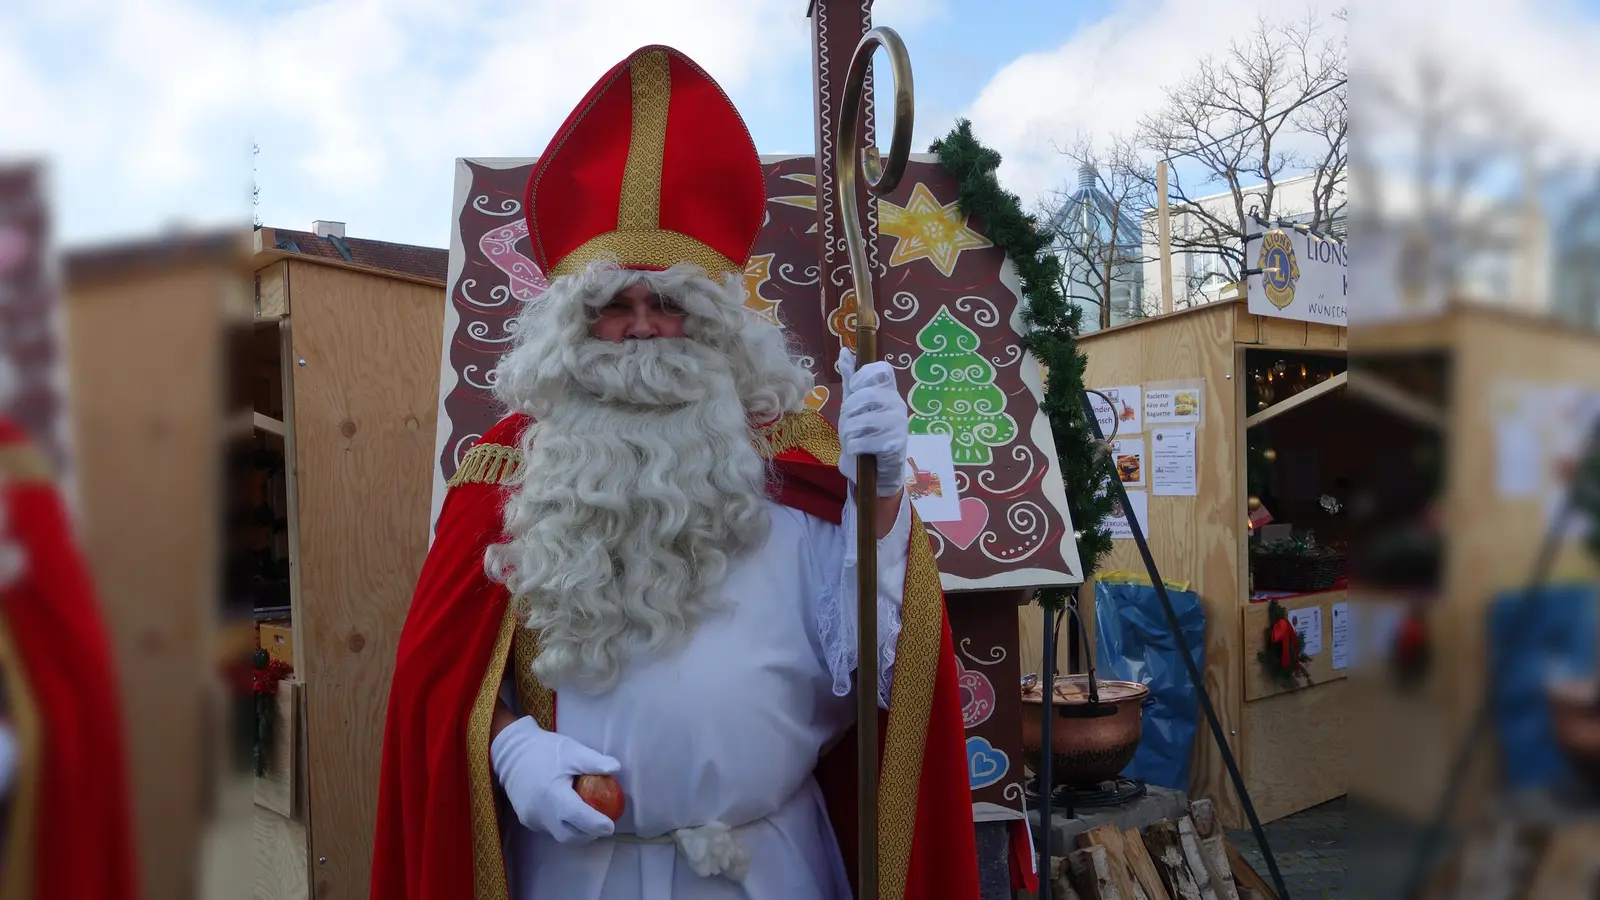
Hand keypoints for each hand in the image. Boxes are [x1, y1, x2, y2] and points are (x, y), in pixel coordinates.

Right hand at [490, 716, 620, 843]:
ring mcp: (532, 818)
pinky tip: (567, 811)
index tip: (611, 826)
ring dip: (575, 830)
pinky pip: (549, 828)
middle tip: (601, 823)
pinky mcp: (527, 820)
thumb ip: (594, 761)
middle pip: (569, 835)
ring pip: (559, 834)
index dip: (596, 825)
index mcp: (553, 794)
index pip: (578, 818)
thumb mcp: (573, 750)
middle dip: (588, 833)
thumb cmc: (546, 750)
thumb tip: (616, 768)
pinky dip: (562, 824)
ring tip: (586, 816)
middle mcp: (540, 812)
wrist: (513, 753)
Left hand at [836, 348, 908, 498]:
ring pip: (864, 420)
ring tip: (852, 439)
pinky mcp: (896, 445)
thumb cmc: (865, 434)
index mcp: (888, 391)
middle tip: (848, 420)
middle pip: (870, 394)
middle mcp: (897, 404)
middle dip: (850, 409)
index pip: (883, 369)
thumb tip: (844, 351)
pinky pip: (866, 441)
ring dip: (850, 432)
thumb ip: (850, 379)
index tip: (853, 389)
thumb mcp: (853, 404)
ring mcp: (899, 425)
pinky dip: (854, 447)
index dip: (863, 376)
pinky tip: (857, 451)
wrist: (876, 472)